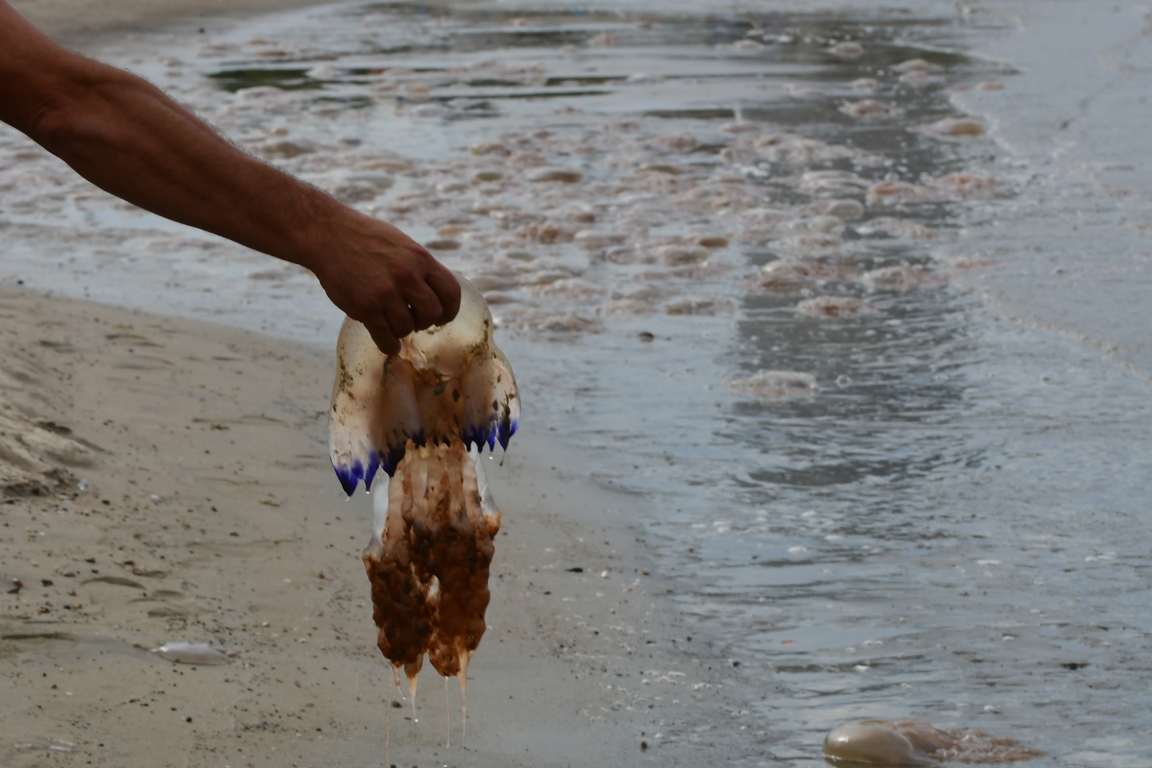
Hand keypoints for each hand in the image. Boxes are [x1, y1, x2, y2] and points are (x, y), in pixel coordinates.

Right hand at [308, 212, 460, 355]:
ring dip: (402, 330)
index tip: (442, 317)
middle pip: (432, 313)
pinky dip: (390, 345)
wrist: (329, 234)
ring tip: (392, 323)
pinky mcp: (365, 307)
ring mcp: (385, 293)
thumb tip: (436, 293)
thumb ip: (420, 267)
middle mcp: (407, 276)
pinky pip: (386, 338)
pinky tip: (388, 343)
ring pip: (408, 327)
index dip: (449, 310)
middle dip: (425, 321)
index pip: (451, 293)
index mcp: (420, 259)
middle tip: (414, 319)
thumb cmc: (366, 238)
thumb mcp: (402, 244)